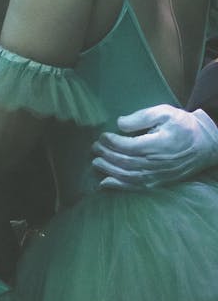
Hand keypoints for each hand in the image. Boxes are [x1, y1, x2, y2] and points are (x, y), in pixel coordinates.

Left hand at [93, 104, 217, 188]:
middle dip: (107, 155)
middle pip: (126, 161)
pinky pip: (137, 187)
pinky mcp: (160, 182)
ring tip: (96, 162)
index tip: (103, 136)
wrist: (206, 145)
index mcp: (160, 144)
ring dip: (109, 170)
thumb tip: (119, 123)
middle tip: (95, 147)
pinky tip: (105, 182)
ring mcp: (159, 175)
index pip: (130, 146)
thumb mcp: (165, 113)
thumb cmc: (183, 126)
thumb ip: (142, 117)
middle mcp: (158, 162)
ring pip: (128, 176)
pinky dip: (119, 186)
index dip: (112, 142)